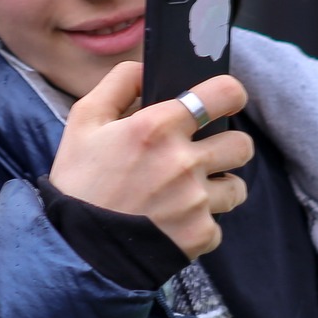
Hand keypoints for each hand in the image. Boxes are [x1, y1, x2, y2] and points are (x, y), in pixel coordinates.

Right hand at [48, 62, 252, 257]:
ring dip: (218, 188)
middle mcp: (184, 162)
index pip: (226, 93)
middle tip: (201, 155)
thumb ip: (118, 83)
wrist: (76, 249)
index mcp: (158, 127)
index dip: (229, 95)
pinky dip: (200, 225)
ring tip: (187, 193)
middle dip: (226, 147)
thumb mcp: (84, 121)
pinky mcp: (200, 235)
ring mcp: (196, 201)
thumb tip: (146, 68)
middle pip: (242, 144)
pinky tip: (173, 223)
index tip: (221, 104)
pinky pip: (218, 225)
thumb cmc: (79, 183)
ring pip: (237, 187)